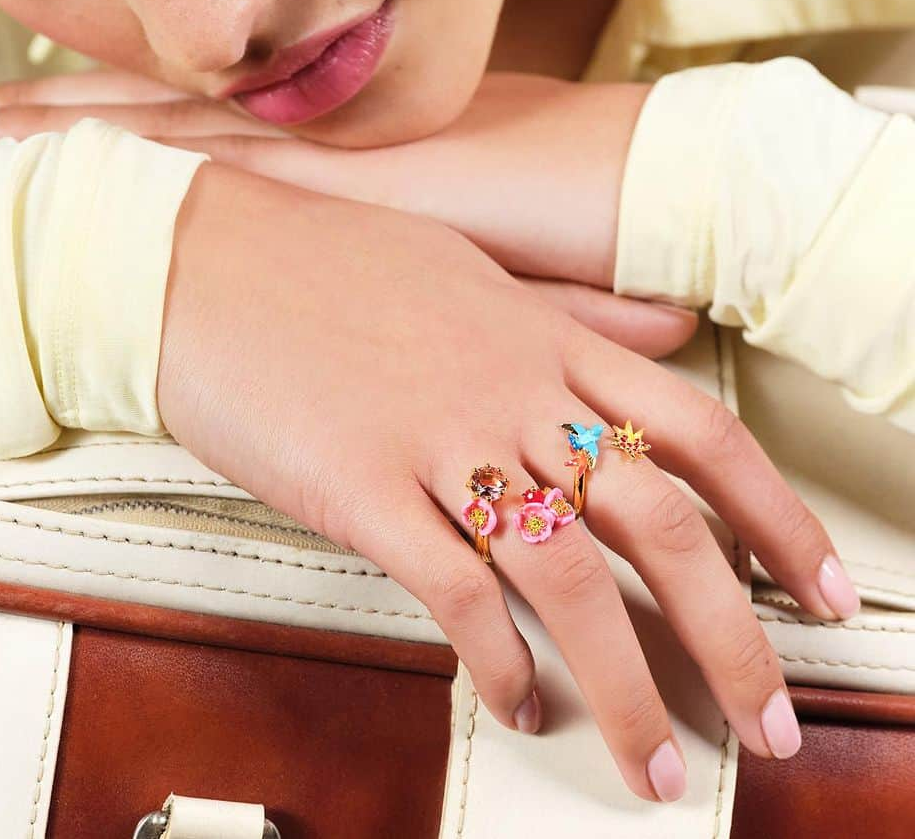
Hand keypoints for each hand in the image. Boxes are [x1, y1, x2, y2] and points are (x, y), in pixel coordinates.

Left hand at [0, 69, 692, 358]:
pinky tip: (83, 188)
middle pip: (139, 106)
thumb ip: (393, 220)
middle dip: (36, 115)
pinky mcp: (343, 186)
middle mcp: (306, 124)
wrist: (646, 183)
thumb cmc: (571, 194)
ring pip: (156, 132)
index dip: (89, 98)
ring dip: (59, 136)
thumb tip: (352, 248)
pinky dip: (142, 178)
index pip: (182, 100)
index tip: (11, 99)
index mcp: (328, 117)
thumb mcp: (463, 207)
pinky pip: (218, 179)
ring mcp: (315, 153)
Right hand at [158, 163, 856, 801]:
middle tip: (770, 716)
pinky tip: (516, 703)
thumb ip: (579, 310)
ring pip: (569, 578)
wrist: (200, 260)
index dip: (778, 517)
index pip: (700, 431)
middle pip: (660, 524)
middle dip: (734, 635)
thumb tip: (673, 327)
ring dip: (626, 687)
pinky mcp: (361, 489)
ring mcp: (437, 439)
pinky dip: (498, 663)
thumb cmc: (330, 262)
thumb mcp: (474, 268)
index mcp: (544, 340)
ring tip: (652, 762)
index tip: (820, 589)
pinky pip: (453, 593)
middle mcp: (511, 392)